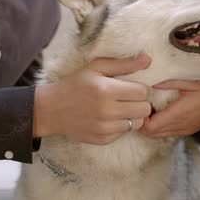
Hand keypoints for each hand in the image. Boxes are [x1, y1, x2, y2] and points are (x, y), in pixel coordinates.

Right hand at [34, 54, 152, 144]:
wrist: (52, 109)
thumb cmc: (75, 85)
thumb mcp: (96, 68)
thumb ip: (123, 64)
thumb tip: (148, 60)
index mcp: (106, 90)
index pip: (143, 92)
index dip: (141, 88)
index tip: (132, 87)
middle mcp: (107, 111)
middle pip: (144, 109)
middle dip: (140, 102)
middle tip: (128, 99)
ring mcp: (105, 128)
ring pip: (137, 123)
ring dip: (132, 115)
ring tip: (119, 109)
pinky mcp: (102, 140)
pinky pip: (124, 133)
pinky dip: (120, 126)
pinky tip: (109, 118)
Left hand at [141, 78, 199, 137]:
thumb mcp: (191, 80)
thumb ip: (169, 81)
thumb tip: (149, 82)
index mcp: (179, 114)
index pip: (149, 127)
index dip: (140, 117)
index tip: (139, 103)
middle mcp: (179, 126)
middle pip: (150, 133)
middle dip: (141, 121)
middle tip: (140, 104)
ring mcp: (183, 130)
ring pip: (157, 135)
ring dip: (149, 123)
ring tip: (149, 106)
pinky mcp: (187, 130)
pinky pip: (166, 132)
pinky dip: (158, 124)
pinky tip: (160, 110)